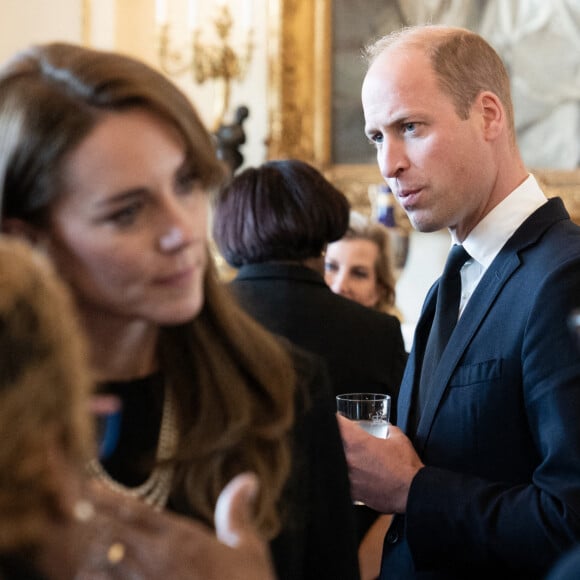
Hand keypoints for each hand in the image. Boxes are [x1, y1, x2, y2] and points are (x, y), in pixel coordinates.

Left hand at [62, 475, 275, 579]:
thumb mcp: (249, 550)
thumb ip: (237, 512)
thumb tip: (247, 478)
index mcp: (181, 539)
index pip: (138, 511)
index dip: (110, 497)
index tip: (87, 486)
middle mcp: (157, 560)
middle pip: (112, 533)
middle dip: (91, 520)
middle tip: (68, 506)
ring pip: (102, 566)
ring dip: (88, 554)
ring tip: (73, 544)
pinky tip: (86, 575)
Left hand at [337, 415, 423, 513]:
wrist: (413, 492)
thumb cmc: (406, 466)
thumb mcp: (398, 438)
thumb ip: (388, 429)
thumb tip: (385, 427)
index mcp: (357, 442)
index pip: (336, 424)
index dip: (335, 419)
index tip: (336, 418)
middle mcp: (348, 459)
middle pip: (330, 443)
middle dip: (336, 439)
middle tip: (344, 439)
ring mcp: (347, 477)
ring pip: (334, 462)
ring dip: (339, 458)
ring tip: (352, 459)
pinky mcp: (351, 492)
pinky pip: (341, 481)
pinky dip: (345, 476)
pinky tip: (355, 475)